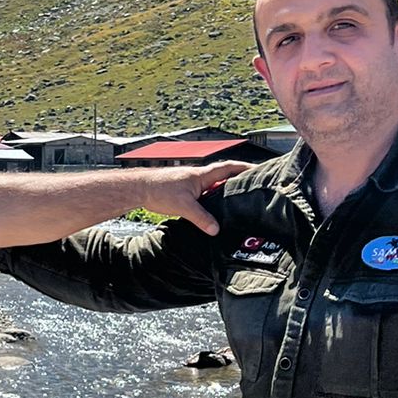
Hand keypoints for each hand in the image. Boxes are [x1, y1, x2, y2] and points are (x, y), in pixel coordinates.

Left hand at [138, 160, 254, 234]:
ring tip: (237, 204)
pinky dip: (211, 202)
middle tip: (253, 189)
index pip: (228, 168)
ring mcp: (191, 185)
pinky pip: (203, 197)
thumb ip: (201, 218)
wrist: (138, 188)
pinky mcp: (184, 193)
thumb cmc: (159, 189)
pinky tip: (214, 213)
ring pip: (213, 188)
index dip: (244, 168)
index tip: (259, 170)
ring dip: (224, 193)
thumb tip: (216, 230)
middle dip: (238, 182)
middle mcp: (198, 178)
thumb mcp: (184, 206)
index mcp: (202, 175)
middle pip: (223, 178)